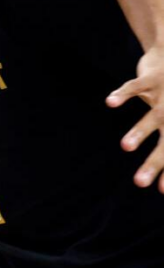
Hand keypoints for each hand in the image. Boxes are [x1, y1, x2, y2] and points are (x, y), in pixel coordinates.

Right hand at [108, 45, 163, 191]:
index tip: (160, 191)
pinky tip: (109, 103)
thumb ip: (163, 138)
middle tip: (139, 183)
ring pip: (155, 115)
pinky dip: (123, 94)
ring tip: (125, 147)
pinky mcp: (153, 76)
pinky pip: (135, 86)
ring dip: (140, 131)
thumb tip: (161, 170)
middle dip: (155, 161)